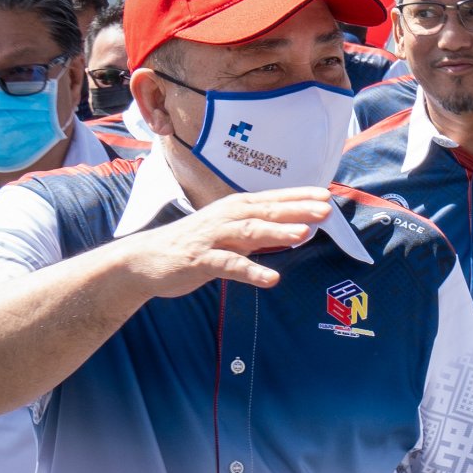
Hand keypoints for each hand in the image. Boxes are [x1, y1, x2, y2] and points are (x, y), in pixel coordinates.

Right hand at [122, 187, 334, 299]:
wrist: (145, 260)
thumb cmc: (194, 244)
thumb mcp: (228, 232)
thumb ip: (258, 230)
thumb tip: (296, 228)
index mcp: (234, 209)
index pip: (272, 199)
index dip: (299, 196)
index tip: (327, 194)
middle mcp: (226, 218)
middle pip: (265, 211)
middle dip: (296, 208)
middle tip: (326, 208)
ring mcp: (212, 238)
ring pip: (249, 233)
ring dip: (277, 231)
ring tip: (304, 233)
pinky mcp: (200, 261)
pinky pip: (228, 266)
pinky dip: (250, 271)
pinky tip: (271, 279)